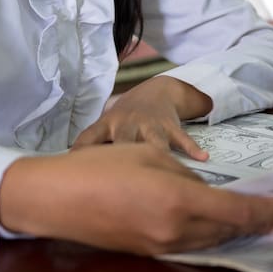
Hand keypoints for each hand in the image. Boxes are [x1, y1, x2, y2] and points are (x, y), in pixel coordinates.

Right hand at [0, 143, 272, 254]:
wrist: (56, 198)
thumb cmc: (100, 167)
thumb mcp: (150, 157)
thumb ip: (185, 174)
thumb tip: (205, 189)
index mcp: (180, 202)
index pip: (240, 212)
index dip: (271, 210)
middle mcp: (176, 232)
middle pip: (230, 230)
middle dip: (260, 222)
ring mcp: (162, 246)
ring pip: (212, 240)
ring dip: (236, 230)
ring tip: (259, 221)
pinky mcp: (149, 251)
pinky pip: (192, 244)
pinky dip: (211, 234)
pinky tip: (218, 225)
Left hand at [72, 75, 212, 160]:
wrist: (158, 89)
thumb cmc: (127, 118)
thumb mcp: (107, 126)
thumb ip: (93, 148)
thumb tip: (71, 171)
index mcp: (107, 125)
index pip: (88, 139)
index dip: (79, 154)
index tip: (75, 171)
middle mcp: (126, 124)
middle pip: (122, 143)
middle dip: (122, 159)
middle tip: (125, 182)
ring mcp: (148, 123)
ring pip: (151, 142)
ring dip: (156, 154)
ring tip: (166, 173)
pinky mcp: (170, 124)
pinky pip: (181, 137)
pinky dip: (191, 148)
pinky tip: (201, 159)